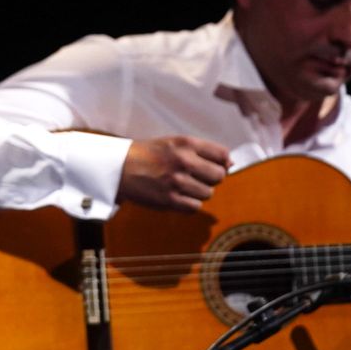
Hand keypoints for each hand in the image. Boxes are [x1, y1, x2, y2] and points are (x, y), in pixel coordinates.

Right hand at [117, 135, 231, 211]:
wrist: (120, 167)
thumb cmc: (149, 154)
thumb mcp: (174, 143)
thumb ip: (202, 151)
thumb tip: (230, 164)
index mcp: (186, 143)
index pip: (223, 154)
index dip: (222, 162)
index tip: (213, 166)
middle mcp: (184, 161)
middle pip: (219, 176)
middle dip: (211, 179)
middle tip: (197, 177)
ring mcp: (177, 181)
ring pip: (208, 193)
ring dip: (199, 192)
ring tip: (184, 186)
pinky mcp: (169, 199)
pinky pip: (195, 207)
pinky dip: (189, 204)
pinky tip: (178, 196)